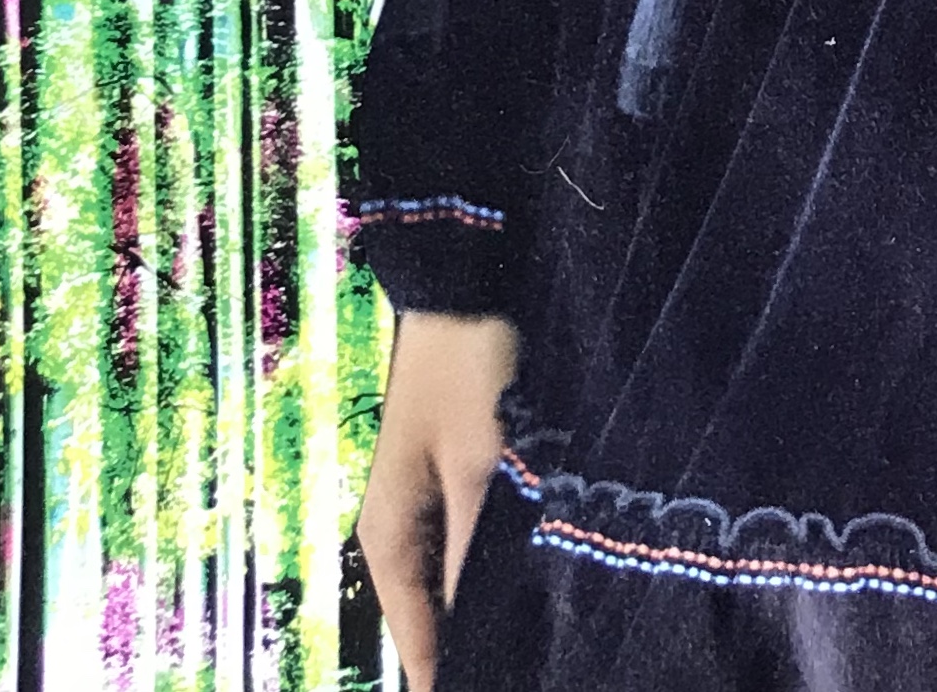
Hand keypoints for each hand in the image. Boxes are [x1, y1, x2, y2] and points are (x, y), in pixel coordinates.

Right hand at [355, 308, 520, 691]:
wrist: (464, 285)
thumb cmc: (467, 369)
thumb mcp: (479, 466)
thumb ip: (475, 555)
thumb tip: (484, 635)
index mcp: (387, 542)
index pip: (419, 651)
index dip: (455, 681)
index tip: (509, 684)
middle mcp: (399, 536)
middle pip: (436, 623)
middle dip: (482, 644)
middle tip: (542, 654)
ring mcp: (426, 511)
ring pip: (458, 588)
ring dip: (496, 605)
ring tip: (549, 630)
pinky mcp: (454, 486)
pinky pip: (470, 552)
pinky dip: (499, 568)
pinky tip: (543, 577)